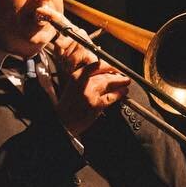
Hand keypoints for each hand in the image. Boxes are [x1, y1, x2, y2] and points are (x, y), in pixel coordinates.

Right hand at [40, 5, 127, 135]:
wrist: (60, 127)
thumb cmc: (63, 107)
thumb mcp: (66, 86)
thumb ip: (76, 73)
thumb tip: (81, 59)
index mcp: (74, 75)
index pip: (92, 61)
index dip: (103, 61)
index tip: (110, 61)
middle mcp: (82, 81)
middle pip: (105, 69)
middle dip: (115, 71)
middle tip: (123, 74)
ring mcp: (91, 93)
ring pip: (112, 82)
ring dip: (120, 83)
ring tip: (125, 83)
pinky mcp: (97, 105)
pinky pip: (115, 96)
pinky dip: (120, 95)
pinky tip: (122, 95)